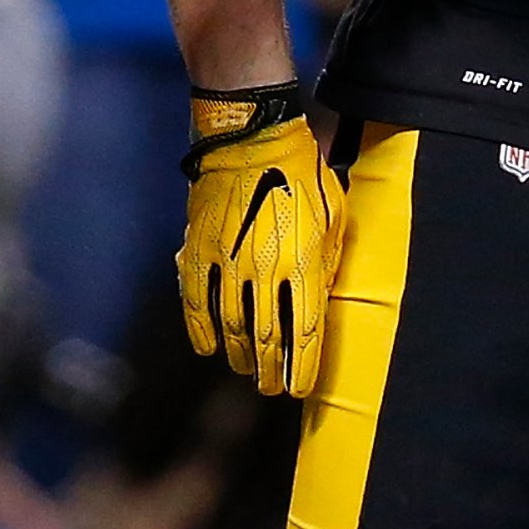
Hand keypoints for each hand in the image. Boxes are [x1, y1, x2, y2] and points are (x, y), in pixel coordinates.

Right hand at [177, 83, 345, 396]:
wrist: (252, 138)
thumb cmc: (302, 175)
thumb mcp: (333, 219)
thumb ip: (326, 263)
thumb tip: (318, 299)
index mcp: (303, 264)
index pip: (302, 333)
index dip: (299, 368)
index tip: (297, 390)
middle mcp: (263, 270)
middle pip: (264, 336)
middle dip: (268, 369)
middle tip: (270, 389)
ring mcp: (227, 260)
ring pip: (229, 323)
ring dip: (237, 353)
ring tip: (244, 369)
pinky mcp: (199, 248)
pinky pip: (195, 298)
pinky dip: (198, 327)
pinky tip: (205, 346)